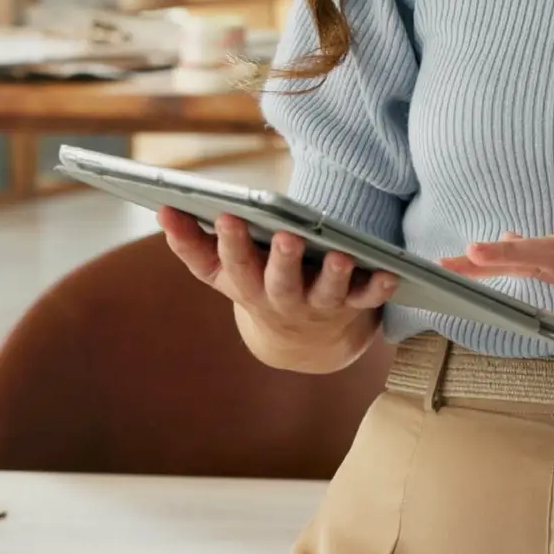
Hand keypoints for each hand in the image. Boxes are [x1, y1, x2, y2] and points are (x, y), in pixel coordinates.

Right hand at [159, 208, 396, 369]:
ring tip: (340, 254)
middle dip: (282, 260)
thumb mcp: (222, 274)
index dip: (231, 243)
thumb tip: (164, 210)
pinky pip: (368, 299)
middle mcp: (283, 300)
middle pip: (280, 283)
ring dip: (334, 275)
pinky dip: (379, 287)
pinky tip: (390, 271)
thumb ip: (192, 244)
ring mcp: (319, 306)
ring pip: (327, 293)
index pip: (235, 266)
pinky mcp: (353, 307)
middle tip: (286, 236)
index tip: (227, 215)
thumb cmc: (256, 288)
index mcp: (249, 288)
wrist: (301, 343)